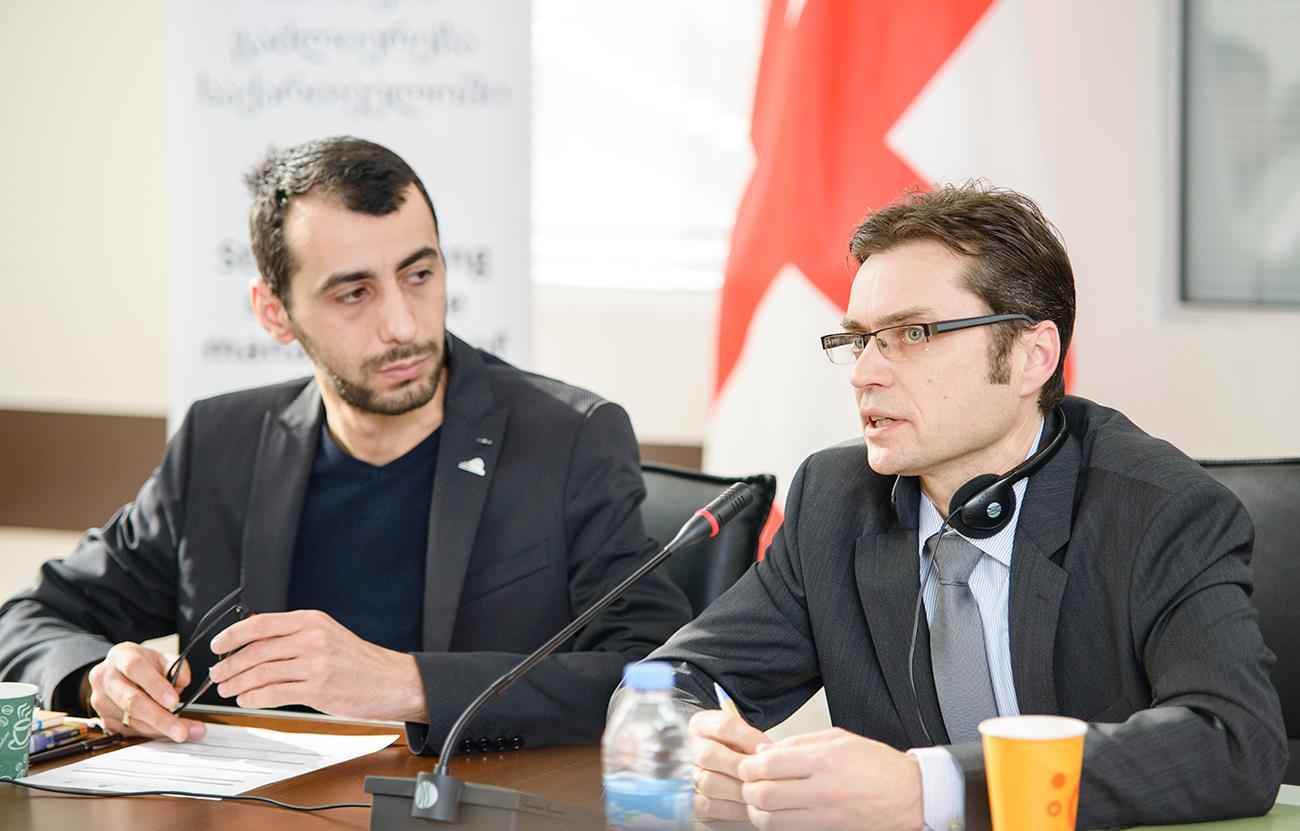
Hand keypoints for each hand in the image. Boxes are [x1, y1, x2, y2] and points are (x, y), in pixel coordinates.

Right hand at [86, 642, 206, 742]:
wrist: (117, 672)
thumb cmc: (142, 664)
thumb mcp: (160, 657)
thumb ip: (176, 666)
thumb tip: (183, 681)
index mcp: (121, 656)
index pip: (136, 669)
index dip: (155, 686)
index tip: (174, 701)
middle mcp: (106, 678)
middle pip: (132, 701)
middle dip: (159, 718)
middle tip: (181, 730)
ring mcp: (101, 701)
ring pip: (131, 721)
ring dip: (160, 730)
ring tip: (185, 732)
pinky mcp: (104, 719)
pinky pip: (130, 730)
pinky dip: (151, 733)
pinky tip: (168, 732)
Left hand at [207, 609, 424, 721]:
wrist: (391, 681)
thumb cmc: (358, 662)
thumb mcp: (327, 635)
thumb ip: (295, 636)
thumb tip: (254, 644)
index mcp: (312, 620)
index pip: (261, 623)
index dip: (232, 635)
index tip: (217, 645)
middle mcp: (313, 638)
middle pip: (256, 650)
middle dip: (229, 665)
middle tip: (218, 675)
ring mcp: (316, 663)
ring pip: (261, 672)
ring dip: (238, 684)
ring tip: (228, 690)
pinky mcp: (318, 688)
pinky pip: (274, 693)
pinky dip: (254, 698)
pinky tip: (247, 700)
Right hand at [689, 708, 771, 820]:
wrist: (722, 764)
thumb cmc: (736, 748)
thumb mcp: (744, 735)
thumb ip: (755, 740)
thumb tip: (775, 751)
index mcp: (701, 724)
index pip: (724, 726)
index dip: (749, 738)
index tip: (768, 749)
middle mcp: (688, 747)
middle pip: (709, 755)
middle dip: (742, 767)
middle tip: (765, 774)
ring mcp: (685, 774)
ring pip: (709, 782)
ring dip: (740, 789)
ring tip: (761, 791)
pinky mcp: (691, 799)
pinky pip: (709, 806)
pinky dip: (734, 808)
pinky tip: (751, 806)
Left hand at [735, 728, 923, 830]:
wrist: (911, 795)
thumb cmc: (878, 765)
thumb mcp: (839, 739)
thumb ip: (799, 743)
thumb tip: (765, 751)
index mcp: (824, 760)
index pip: (769, 764)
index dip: (750, 765)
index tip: (748, 765)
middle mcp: (823, 789)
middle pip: (765, 794)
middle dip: (748, 789)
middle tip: (748, 784)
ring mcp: (827, 815)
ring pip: (773, 820)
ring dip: (758, 811)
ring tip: (759, 801)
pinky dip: (777, 824)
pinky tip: (778, 814)